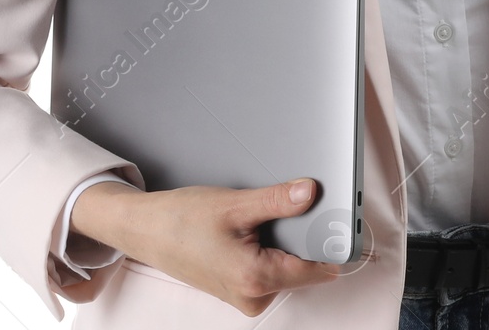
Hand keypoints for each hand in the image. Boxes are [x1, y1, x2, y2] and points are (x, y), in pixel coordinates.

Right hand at [70, 176, 344, 315]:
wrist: (146, 231)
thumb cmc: (182, 220)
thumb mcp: (235, 204)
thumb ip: (278, 200)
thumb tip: (312, 192)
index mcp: (256, 278)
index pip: (317, 267)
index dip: (332, 242)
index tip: (342, 218)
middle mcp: (253, 296)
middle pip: (304, 267)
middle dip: (307, 237)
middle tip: (298, 204)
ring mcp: (246, 296)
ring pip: (288, 268)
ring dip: (287, 242)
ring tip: (263, 217)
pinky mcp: (240, 290)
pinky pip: (272, 270)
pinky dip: (273, 248)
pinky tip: (254, 230)